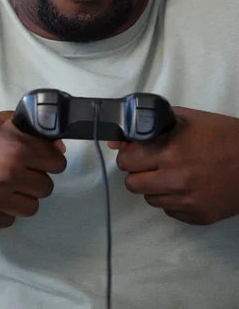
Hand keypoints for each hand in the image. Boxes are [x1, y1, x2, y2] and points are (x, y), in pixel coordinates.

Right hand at [0, 112, 66, 229]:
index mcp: (16, 148)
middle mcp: (9, 175)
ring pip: (31, 208)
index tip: (40, 160)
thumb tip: (58, 147)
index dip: (49, 160)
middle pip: (47, 187)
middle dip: (35, 179)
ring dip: (22, 197)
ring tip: (3, 185)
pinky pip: (9, 221)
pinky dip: (2, 211)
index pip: (57, 163)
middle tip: (17, 172)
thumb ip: (30, 131)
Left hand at [108, 107, 238, 224]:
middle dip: (137, 172)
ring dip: (154, 187)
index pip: (127, 161)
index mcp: (170, 150)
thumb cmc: (221, 135)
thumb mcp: (184, 120)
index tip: (136, 153)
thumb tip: (116, 142)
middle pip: (133, 184)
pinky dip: (172, 200)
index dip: (129, 155)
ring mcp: (187, 201)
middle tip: (150, 165)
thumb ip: (147, 128)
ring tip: (170, 174)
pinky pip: (169, 211)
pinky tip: (185, 186)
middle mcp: (176, 178)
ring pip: (149, 200)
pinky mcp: (198, 217)